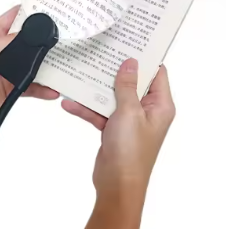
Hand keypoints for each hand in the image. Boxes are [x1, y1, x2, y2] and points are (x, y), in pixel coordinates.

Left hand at [0, 6, 58, 133]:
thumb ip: (8, 42)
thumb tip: (31, 32)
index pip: (17, 16)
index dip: (33, 10)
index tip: (54, 7)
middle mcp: (4, 50)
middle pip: (31, 40)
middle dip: (47, 38)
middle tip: (69, 36)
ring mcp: (9, 69)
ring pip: (35, 64)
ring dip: (48, 65)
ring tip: (67, 64)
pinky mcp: (12, 88)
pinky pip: (33, 86)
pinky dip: (43, 88)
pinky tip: (53, 90)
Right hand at [62, 59, 175, 204]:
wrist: (117, 184)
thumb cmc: (130, 150)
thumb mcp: (129, 113)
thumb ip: (126, 87)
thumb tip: (130, 63)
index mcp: (159, 106)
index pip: (156, 74)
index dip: (144, 58)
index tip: (127, 43)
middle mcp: (146, 111)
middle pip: (131, 84)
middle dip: (114, 71)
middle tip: (100, 53)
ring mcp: (128, 120)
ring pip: (112, 97)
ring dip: (95, 90)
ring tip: (79, 74)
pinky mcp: (112, 129)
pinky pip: (99, 112)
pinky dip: (86, 109)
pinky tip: (68, 103)